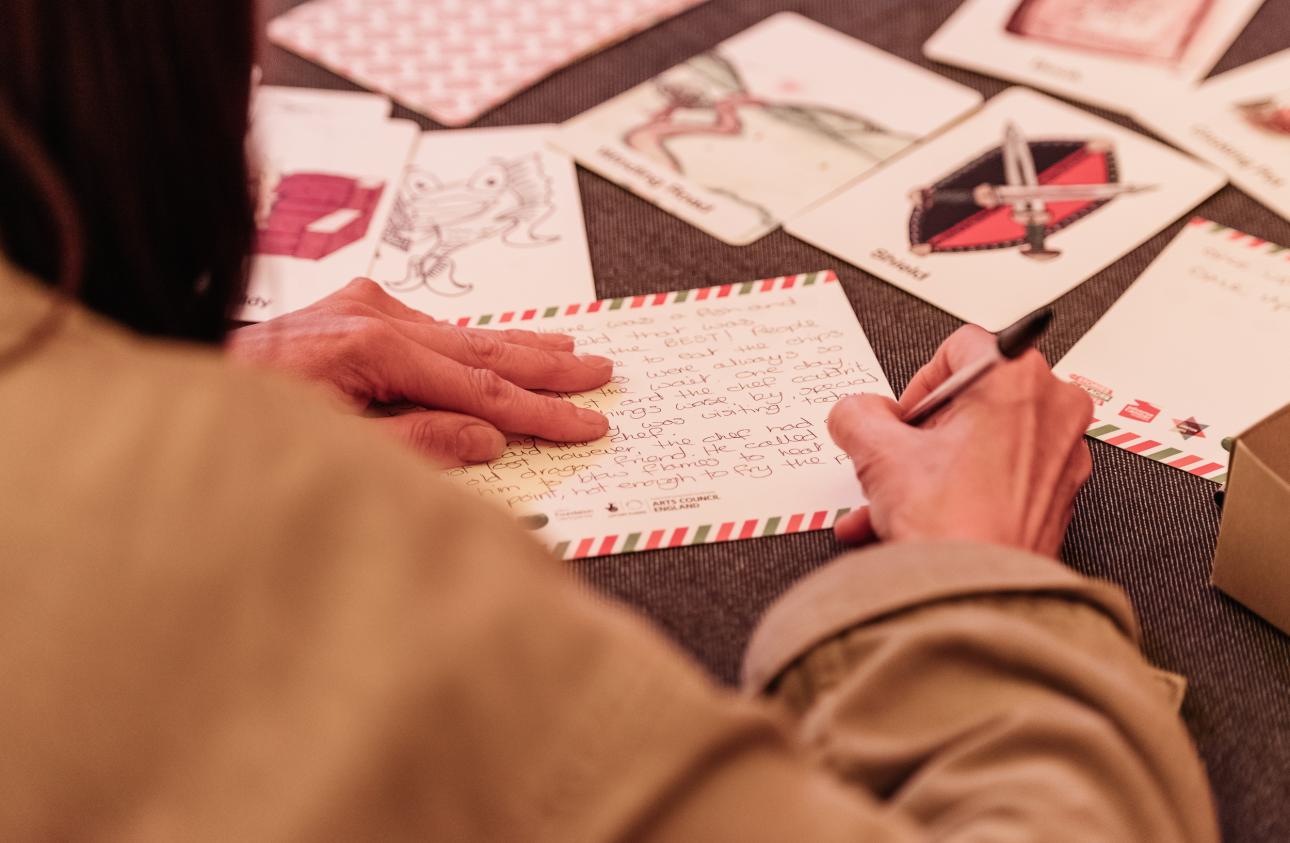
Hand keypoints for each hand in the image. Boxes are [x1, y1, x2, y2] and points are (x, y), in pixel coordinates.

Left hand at [227, 279, 612, 465]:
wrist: (191, 377)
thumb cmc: (255, 426)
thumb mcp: (340, 448)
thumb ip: (419, 442)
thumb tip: (488, 437)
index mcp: (371, 349)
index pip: (479, 391)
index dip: (540, 412)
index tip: (586, 423)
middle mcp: (373, 315)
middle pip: (482, 351)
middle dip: (547, 367)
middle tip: (600, 374)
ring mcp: (365, 305)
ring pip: (463, 335)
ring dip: (520, 347)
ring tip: (571, 351)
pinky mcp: (357, 307)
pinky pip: (435, 330)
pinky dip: (477, 344)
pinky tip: (507, 346)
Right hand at [827, 325, 1092, 556]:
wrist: (979, 597)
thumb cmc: (953, 527)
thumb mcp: (878, 454)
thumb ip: (858, 414)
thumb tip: (857, 411)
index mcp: (1017, 378)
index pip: (958, 348)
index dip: (918, 384)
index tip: (902, 419)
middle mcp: (1052, 408)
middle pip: (973, 397)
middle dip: (924, 434)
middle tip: (901, 460)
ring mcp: (1062, 453)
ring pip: (984, 441)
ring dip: (933, 468)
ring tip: (897, 501)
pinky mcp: (1060, 493)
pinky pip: (1001, 476)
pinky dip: (961, 491)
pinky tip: (919, 520)